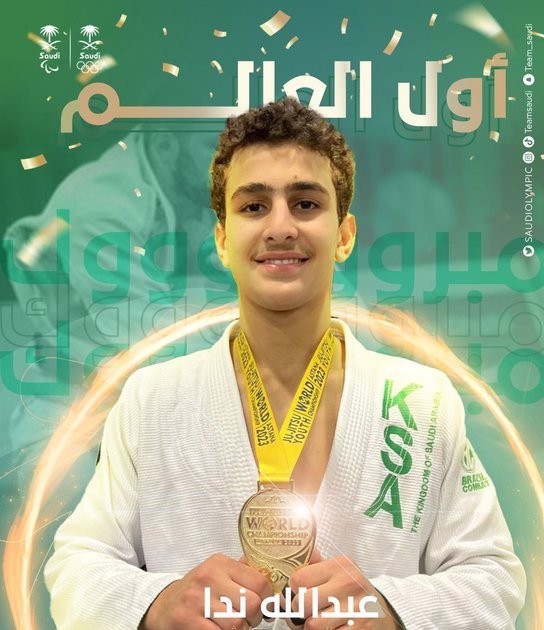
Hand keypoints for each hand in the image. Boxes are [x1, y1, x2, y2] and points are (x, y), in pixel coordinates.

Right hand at [139, 553, 272, 629]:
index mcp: (220, 563)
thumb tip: (272, 577)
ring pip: (237, 624)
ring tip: (229, 626)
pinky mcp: (186, 620)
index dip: (267, 600)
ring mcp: (196, 599)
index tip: (264, 607)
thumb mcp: (216, 573)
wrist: (161, 606)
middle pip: (251, 604)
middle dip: (253, 618)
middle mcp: (209, 577)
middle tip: (247, 620)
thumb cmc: (195, 591)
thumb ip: (241, 573)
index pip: (260, 581)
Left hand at [286, 554, 399, 629]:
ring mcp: (357, 608)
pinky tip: (333, 628)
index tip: (295, 594)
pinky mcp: (361, 629)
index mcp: (341, 565)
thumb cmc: (349, 591)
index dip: (291, 590)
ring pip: (313, 625)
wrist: (381, 612)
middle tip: (304, 612)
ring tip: (318, 621)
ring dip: (310, 628)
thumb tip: (290, 558)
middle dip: (298, 612)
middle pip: (303, 603)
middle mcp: (350, 583)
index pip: (299, 579)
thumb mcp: (335, 571)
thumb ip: (313, 564)